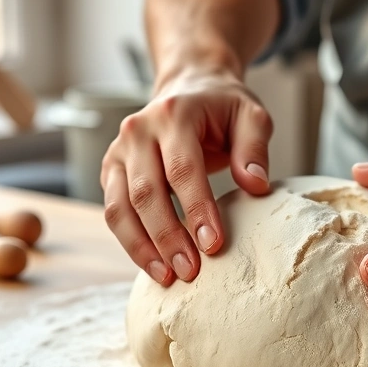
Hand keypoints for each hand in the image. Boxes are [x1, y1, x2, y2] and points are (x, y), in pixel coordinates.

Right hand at [101, 67, 272, 285]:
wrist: (188, 89)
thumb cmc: (222, 107)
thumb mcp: (251, 115)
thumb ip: (254, 148)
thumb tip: (256, 185)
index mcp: (173, 114)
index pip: (182, 168)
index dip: (196, 209)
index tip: (213, 244)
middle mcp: (137, 130)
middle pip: (146, 192)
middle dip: (168, 237)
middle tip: (191, 271)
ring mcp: (118, 151)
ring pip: (119, 207)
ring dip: (142, 247)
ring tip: (168, 278)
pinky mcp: (111, 170)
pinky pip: (114, 212)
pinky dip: (131, 242)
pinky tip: (154, 265)